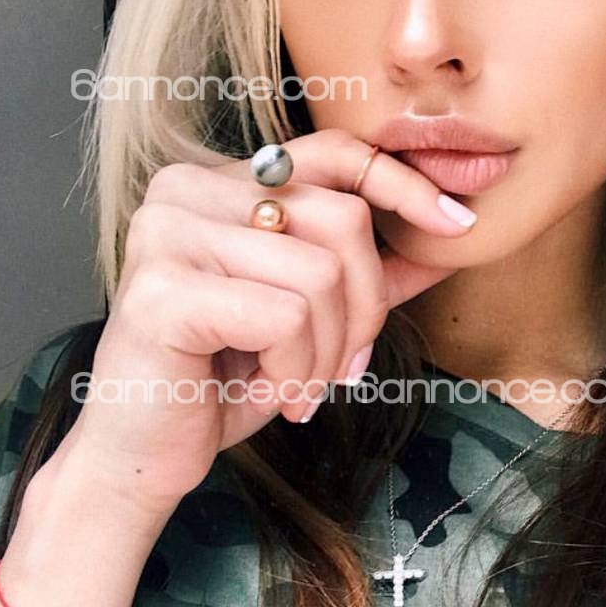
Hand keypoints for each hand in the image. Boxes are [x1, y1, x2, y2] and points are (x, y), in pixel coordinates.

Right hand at [54, 128, 472, 511]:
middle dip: (366, 310)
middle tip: (343, 369)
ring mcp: (168, 231)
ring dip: (329, 353)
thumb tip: (451, 231)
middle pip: (343, 220)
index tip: (458, 224)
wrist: (147, 453)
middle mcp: (187, 188)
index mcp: (222, 182)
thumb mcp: (313, 317)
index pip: (334, 153)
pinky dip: (296, 370)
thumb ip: (370, 270)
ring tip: (300, 389)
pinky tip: (274, 394)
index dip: (403, 184)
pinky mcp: (162, 288)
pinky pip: (285, 316)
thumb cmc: (225, 380)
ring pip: (320, 275)